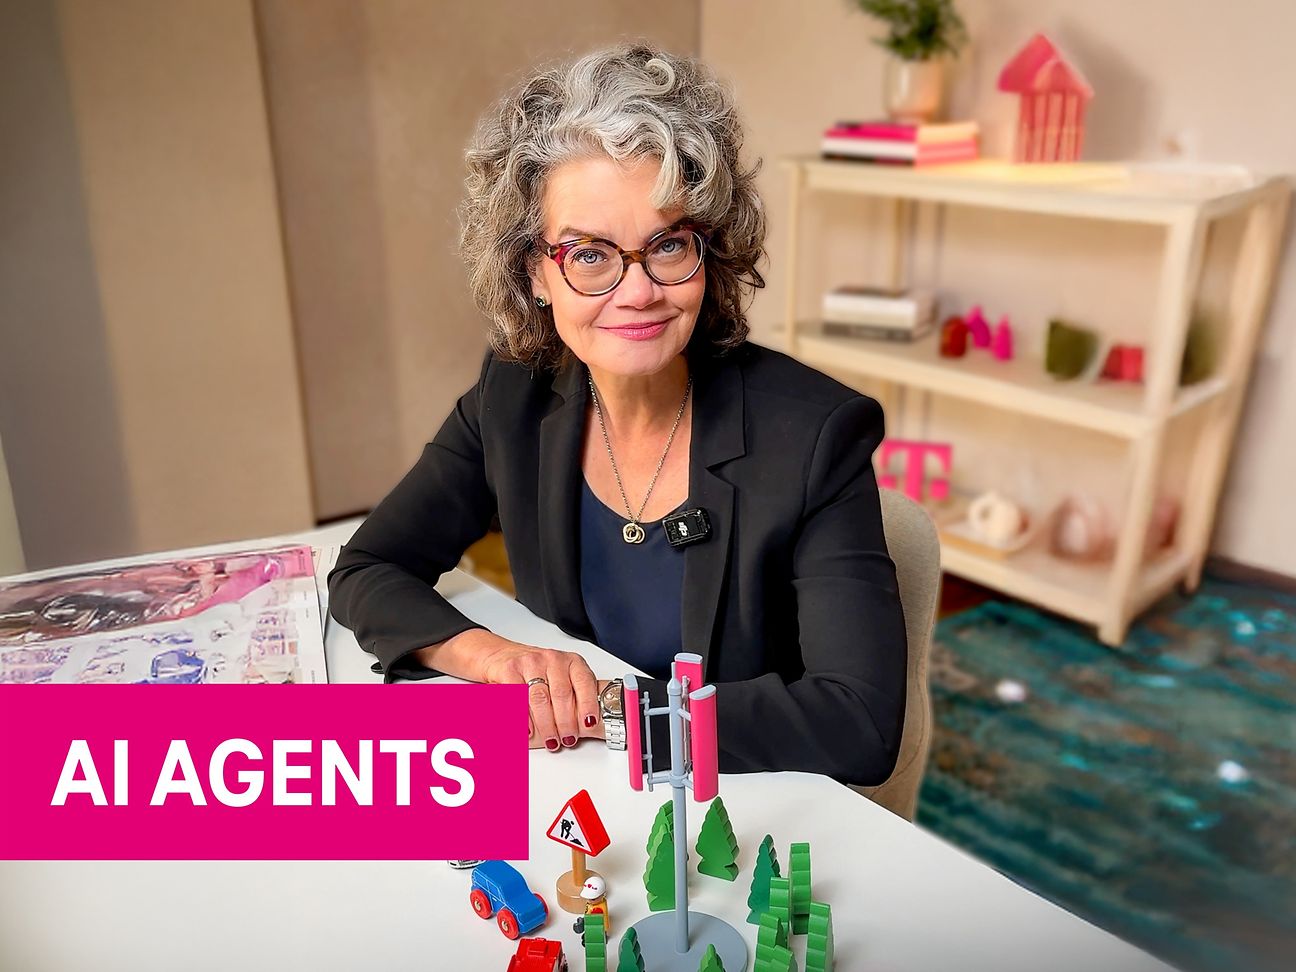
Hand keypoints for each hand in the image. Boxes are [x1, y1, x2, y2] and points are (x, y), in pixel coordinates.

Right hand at [481, 640, 602, 750]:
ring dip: (547, 725)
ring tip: (551, 740)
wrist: (504, 655)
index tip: (588, 724)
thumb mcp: (563, 678)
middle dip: (566, 722)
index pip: (585, 682)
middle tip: (567, 739)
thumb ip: (576, 696)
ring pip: (540, 698)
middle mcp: (553, 659)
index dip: (588, 704)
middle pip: (562, 694)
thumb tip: (588, 726)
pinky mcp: (510, 670)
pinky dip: (524, 718)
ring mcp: (531, 663)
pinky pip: (518, 698)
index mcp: (572, 662)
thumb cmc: (539, 671)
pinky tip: (529, 731)